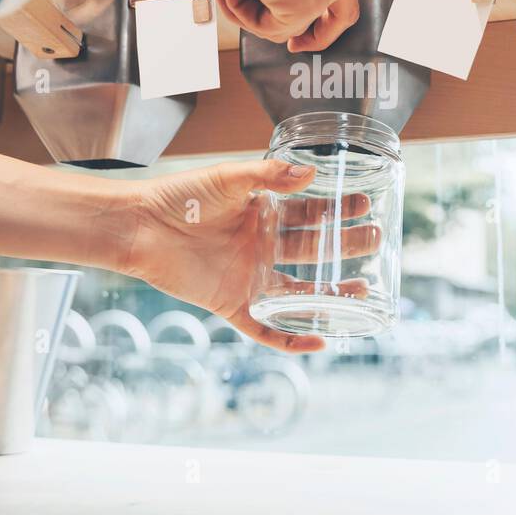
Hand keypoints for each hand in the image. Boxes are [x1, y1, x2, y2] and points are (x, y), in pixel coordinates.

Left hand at [122, 160, 378, 352]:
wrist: (140, 227)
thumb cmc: (178, 196)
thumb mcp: (227, 178)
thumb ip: (267, 178)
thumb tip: (310, 173)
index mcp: (261, 214)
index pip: (308, 213)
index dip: (336, 209)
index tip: (364, 203)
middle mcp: (259, 246)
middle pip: (312, 249)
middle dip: (344, 245)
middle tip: (375, 238)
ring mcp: (249, 277)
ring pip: (300, 291)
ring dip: (331, 292)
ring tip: (363, 289)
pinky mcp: (232, 304)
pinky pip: (267, 328)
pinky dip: (292, 338)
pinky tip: (320, 341)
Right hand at [208, 0, 359, 50]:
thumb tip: (268, 3)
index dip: (327, 19)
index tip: (304, 32)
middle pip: (339, 18)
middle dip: (314, 38)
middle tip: (293, 46)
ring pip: (290, 24)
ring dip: (249, 8)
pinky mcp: (306, 4)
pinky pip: (269, 29)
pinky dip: (241, 11)